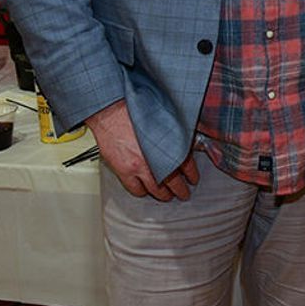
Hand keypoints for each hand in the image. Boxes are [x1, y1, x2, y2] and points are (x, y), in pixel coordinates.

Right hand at [84, 100, 198, 200]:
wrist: (111, 109)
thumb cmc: (135, 109)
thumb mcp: (165, 118)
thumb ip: (176, 134)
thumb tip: (185, 143)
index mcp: (170, 145)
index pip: (187, 166)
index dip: (192, 175)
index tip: (193, 179)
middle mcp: (156, 159)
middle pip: (173, 182)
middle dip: (180, 190)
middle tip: (183, 193)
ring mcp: (140, 167)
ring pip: (155, 190)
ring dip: (163, 195)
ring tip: (167, 196)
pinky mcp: (124, 171)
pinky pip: (136, 189)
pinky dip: (142, 192)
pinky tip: (145, 191)